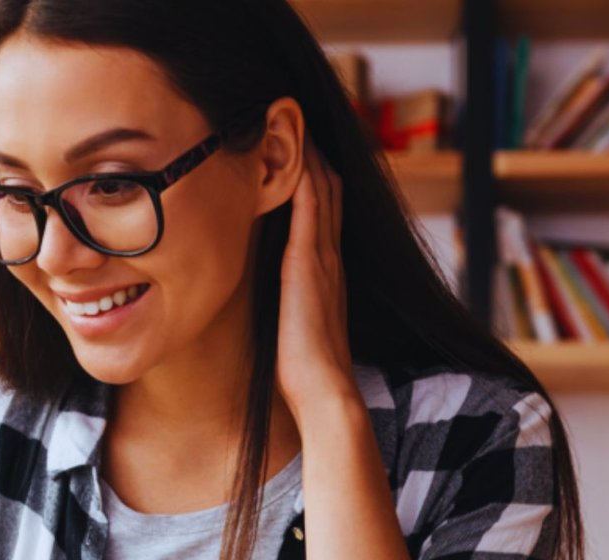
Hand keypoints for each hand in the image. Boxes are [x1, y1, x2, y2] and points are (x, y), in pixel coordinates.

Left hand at [277, 133, 357, 429]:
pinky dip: (307, 177)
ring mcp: (323, 259)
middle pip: (331, 191)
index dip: (318, 180)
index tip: (302, 151)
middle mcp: (330, 260)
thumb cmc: (304, 372)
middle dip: (317, 156)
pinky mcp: (308, 264)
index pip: (327, 214)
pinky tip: (296, 152)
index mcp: (327, 274)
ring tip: (296, 120)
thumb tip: (277, 303)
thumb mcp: (296, 328)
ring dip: (312, 156)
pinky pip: (312, 208)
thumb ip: (291, 306)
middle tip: (299, 120)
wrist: (323, 392)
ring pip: (325, 191)